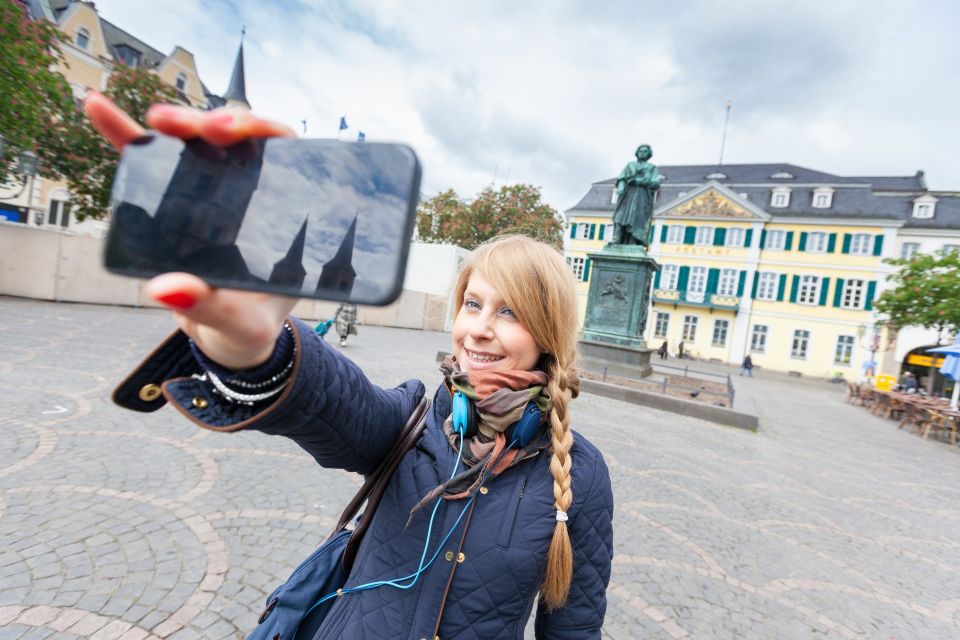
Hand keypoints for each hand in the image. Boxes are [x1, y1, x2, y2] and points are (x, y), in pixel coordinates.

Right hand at [85, 92, 298, 369]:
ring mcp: (211, 194)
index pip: (286, 159)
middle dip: (219, 124)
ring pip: (198, 144)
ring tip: (158, 121)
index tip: (243, 133)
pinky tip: (98, 107)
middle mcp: (250, 196)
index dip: (268, 133)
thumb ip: (211, 309)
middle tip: (202, 129)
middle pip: (240, 143)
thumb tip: (164, 289)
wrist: (230, 342)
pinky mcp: (174, 201)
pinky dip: (124, 135)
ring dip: (180, 125)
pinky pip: (149, 163)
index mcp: (282, 217)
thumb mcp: (240, 325)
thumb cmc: (248, 328)